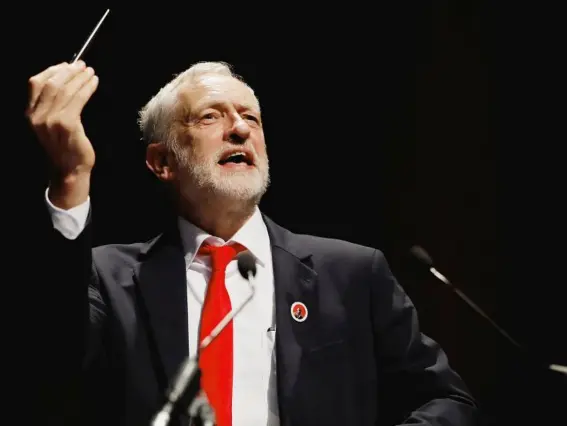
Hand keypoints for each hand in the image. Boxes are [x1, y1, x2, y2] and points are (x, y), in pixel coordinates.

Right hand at [26, 61, 98, 177]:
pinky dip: (87, 88)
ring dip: (80, 78)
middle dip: (68, 71)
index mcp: (30, 114)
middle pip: (51, 84)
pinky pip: (78, 100)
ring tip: (90, 72)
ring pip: (65, 90)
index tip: (66, 65)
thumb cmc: (65, 147)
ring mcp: (51, 121)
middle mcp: (37, 116)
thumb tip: (65, 80)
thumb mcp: (50, 125)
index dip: (52, 71)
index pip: (35, 83)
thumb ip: (52, 106)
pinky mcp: (67, 125)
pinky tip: (94, 83)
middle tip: (83, 66)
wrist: (69, 171)